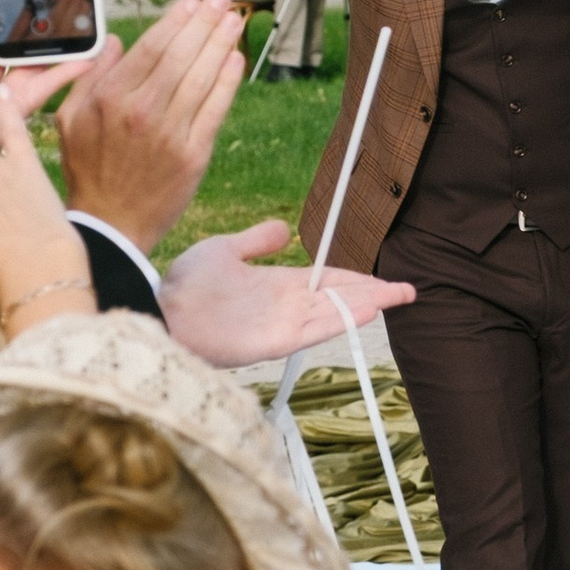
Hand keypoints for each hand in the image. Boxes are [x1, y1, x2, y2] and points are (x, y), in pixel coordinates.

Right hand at [57, 0, 246, 250]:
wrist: (110, 227)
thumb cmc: (88, 170)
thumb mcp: (70, 120)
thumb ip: (92, 76)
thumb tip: (119, 43)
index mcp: (109, 99)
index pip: (150, 49)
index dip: (175, 22)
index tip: (191, 3)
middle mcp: (140, 112)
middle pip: (179, 57)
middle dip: (203, 24)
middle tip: (220, 0)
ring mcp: (169, 135)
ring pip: (200, 79)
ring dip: (220, 46)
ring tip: (233, 21)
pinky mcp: (193, 156)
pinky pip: (215, 110)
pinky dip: (227, 83)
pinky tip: (235, 60)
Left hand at [159, 224, 416, 366]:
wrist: (161, 307)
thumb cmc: (184, 284)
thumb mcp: (224, 250)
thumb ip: (255, 241)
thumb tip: (284, 227)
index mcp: (277, 285)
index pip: (327, 282)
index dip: (357, 279)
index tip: (383, 278)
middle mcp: (286, 307)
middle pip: (340, 299)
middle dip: (374, 294)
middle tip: (408, 290)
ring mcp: (282, 325)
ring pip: (335, 314)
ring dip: (367, 305)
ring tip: (399, 296)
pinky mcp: (275, 342)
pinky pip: (316, 330)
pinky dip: (343, 320)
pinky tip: (367, 310)